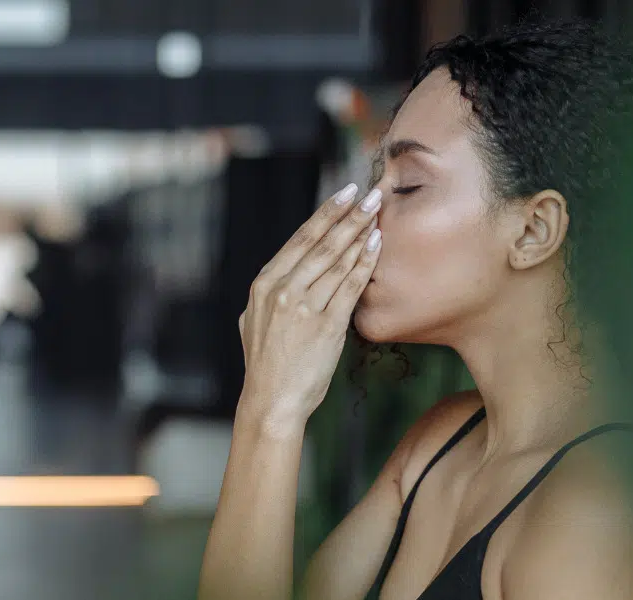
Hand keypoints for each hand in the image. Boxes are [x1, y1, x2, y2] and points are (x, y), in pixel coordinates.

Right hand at [238, 184, 383, 429]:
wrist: (272, 401)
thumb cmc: (267, 365)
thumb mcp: (253, 322)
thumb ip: (269, 296)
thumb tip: (279, 276)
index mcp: (264, 285)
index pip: (300, 239)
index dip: (326, 214)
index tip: (345, 194)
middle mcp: (282, 290)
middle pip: (322, 243)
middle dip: (349, 215)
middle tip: (371, 193)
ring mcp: (303, 307)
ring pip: (337, 260)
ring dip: (360, 233)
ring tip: (379, 213)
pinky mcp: (325, 325)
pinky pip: (350, 286)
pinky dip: (364, 263)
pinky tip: (377, 245)